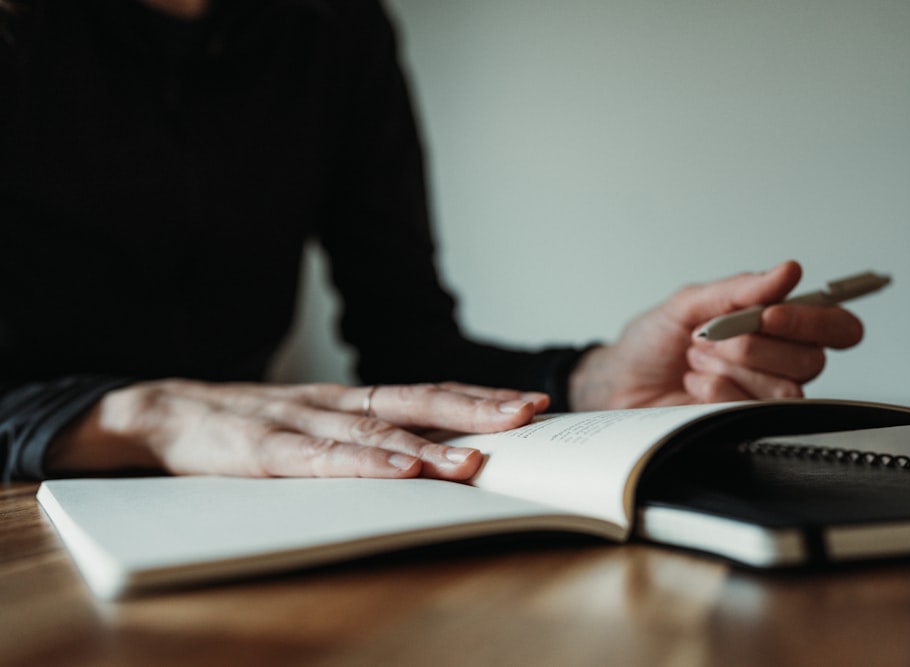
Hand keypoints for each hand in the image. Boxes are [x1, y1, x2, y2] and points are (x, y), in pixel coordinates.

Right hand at [45, 379, 547, 479]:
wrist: (168, 411)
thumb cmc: (253, 423)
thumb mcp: (318, 423)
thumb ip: (366, 433)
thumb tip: (432, 454)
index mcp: (354, 399)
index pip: (429, 393)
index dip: (481, 397)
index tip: (532, 403)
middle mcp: (338, 403)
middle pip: (417, 401)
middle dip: (476, 408)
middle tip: (528, 412)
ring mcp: (302, 421)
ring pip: (375, 431)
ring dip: (428, 445)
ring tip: (474, 459)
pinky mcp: (266, 449)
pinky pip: (322, 458)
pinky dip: (365, 464)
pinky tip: (399, 472)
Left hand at [568, 260, 863, 408]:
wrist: (619, 381)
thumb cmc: (653, 341)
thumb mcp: (688, 303)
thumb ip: (739, 290)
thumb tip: (787, 271)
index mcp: (777, 325)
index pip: (836, 325)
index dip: (813, 320)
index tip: (769, 315)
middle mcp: (780, 362)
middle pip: (812, 358)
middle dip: (753, 345)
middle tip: (711, 337)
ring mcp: (764, 396)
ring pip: (786, 387)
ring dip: (731, 367)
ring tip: (696, 359)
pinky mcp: (744, 423)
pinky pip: (753, 408)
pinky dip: (717, 390)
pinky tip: (694, 384)